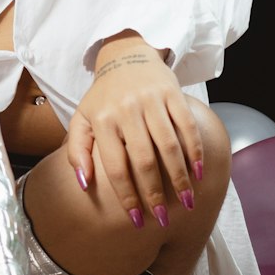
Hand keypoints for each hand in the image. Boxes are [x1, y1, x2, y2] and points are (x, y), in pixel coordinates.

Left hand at [66, 32, 203, 226]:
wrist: (125, 55)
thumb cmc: (103, 96)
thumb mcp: (81, 119)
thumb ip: (76, 151)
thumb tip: (83, 185)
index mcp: (102, 120)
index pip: (115, 166)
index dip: (127, 196)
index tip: (137, 220)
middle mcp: (126, 110)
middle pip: (144, 160)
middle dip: (155, 193)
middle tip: (163, 218)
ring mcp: (151, 100)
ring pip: (169, 146)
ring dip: (180, 178)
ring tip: (187, 203)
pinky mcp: (172, 93)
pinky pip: (186, 126)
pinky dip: (195, 151)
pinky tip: (198, 173)